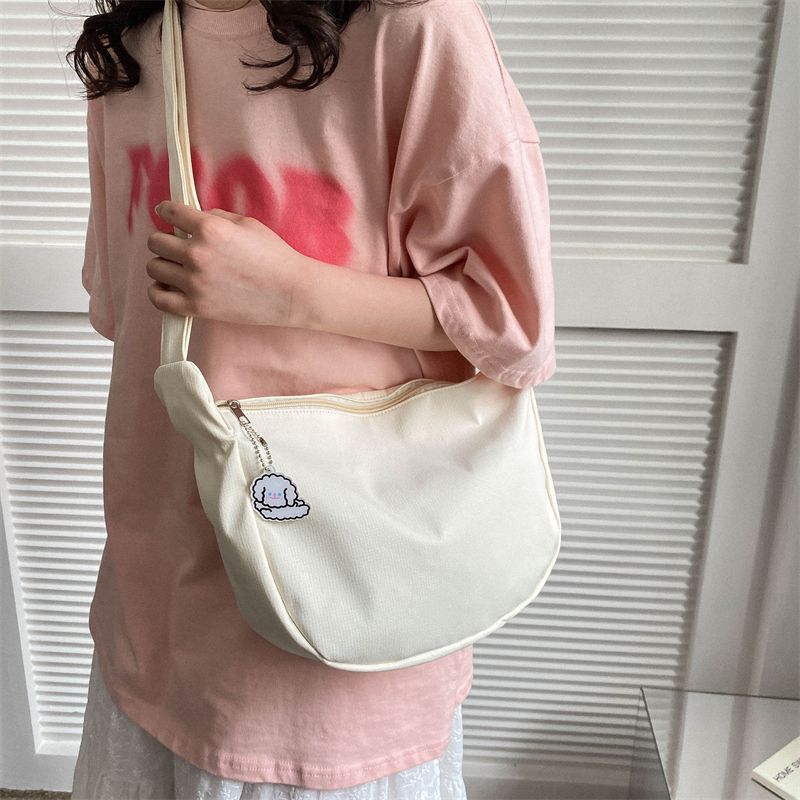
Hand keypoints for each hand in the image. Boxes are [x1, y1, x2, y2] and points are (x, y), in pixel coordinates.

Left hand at [146, 200, 308, 326]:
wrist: (291, 293)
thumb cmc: (274, 256)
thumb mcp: (247, 224)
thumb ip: (216, 217)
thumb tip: (193, 220)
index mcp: (210, 228)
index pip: (169, 212)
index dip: (165, 211)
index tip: (165, 215)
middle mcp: (197, 254)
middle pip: (155, 242)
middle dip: (165, 240)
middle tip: (176, 246)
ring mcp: (194, 282)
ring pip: (153, 268)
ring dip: (162, 265)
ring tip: (176, 268)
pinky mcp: (196, 307)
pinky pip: (158, 298)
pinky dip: (158, 292)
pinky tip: (170, 287)